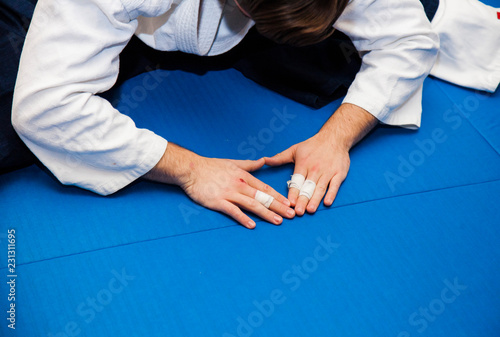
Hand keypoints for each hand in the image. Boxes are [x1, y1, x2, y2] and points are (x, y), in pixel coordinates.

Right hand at [144, 143, 294, 228]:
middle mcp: (239, 185)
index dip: (278, 196)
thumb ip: (249, 164)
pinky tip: (252, 225)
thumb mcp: (233, 162)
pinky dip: (243, 218)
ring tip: (278, 221)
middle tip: (291, 215)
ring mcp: (229, 193)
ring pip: (251, 204)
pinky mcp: (218, 201)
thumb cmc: (211, 166)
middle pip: (262, 197)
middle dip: (278, 207)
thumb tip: (263, 161)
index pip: (265, 188)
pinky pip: (233, 211)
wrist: (191, 169)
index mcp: (244, 176)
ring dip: (266, 213)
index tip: (289, 203)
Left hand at [264, 133, 349, 215]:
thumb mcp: (294, 149)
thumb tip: (264, 161)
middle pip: (308, 186)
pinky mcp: (339, 173)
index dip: (293, 192)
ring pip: (321, 188)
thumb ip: (280, 158)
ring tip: (310, 210)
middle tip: (298, 212)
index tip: (289, 202)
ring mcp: (328, 171)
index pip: (297, 180)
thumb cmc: (313, 145)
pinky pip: (335, 185)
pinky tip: (327, 203)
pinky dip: (332, 194)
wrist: (334, 137)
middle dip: (303, 200)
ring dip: (315, 199)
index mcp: (303, 163)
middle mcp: (316, 168)